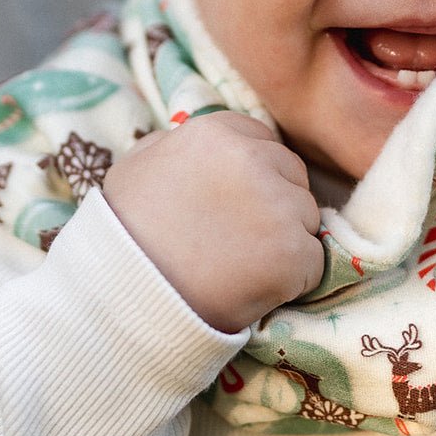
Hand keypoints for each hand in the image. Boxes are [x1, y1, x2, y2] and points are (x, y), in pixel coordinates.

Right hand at [102, 112, 323, 332]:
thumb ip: (169, 145)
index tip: (232, 204)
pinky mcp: (294, 254)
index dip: (251, 175)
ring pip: (306, 218)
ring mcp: (278, 206)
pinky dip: (293, 281)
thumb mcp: (132, 169)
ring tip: (241, 267)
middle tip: (238, 240)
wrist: (123, 302)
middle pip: (291, 175)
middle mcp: (252, 159)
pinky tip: (254, 289)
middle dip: (274, 204)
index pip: (261, 140)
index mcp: (214, 133)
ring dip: (284, 241)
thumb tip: (187, 137)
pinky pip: (313, 263)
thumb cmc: (121, 236)